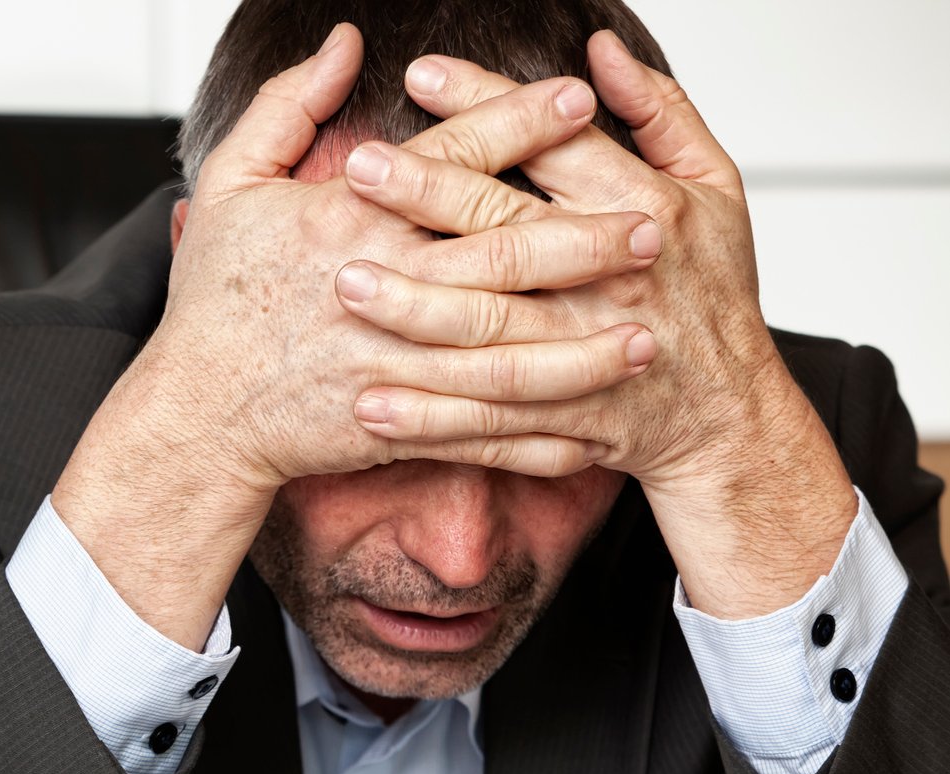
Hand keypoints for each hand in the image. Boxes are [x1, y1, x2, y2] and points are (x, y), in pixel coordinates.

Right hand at [149, 26, 656, 494]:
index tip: (579, 96)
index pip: (449, 162)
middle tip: (652, 226)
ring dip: (582, 346)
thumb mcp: (230, 186)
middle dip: (582, 239)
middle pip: (500, 256)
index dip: (516, 124)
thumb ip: (285, 107)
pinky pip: (480, 432)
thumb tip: (342, 43)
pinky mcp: (395, 424)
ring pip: (506, 353)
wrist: (194, 414)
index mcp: (347, 224)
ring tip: (647, 331)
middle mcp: (380, 289)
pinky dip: (538, 437)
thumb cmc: (212, 303)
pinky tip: (592, 427)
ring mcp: (392, 363)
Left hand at [336, 33, 855, 615]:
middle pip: (511, 234)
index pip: (557, 146)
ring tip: (346, 284)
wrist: (727, 416)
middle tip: (358, 169)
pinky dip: (431, 419)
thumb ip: (660, 112)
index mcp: (647, 210)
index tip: (420, 77)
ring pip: (493, 334)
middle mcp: (614, 281)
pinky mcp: (568, 422)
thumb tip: (601, 50)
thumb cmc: (711, 291)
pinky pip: (490, 421)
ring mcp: (589, 357)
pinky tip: (370, 405)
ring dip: (416, 312)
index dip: (490, 109)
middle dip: (431, 200)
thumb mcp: (716, 186)